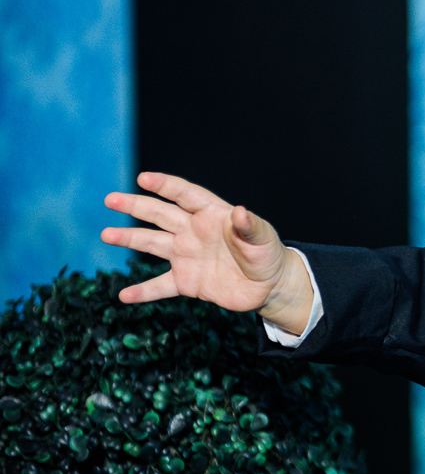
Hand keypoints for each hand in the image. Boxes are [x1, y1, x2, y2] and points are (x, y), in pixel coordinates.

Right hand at [101, 172, 313, 333]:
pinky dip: (143, 291)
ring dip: (130, 239)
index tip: (143, 178)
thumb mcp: (263, 239)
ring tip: (106, 235)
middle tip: (111, 199)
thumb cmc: (267, 254)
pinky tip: (124, 296)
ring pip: (153, 244)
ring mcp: (187, 256)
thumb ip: (250, 226)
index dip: (166, 186)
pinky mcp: (187, 281)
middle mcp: (194, 232)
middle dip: (136, 206)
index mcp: (212, 215)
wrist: (268, 286)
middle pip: (161, 215)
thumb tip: (240, 211)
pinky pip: (160, 286)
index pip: (186, 195)